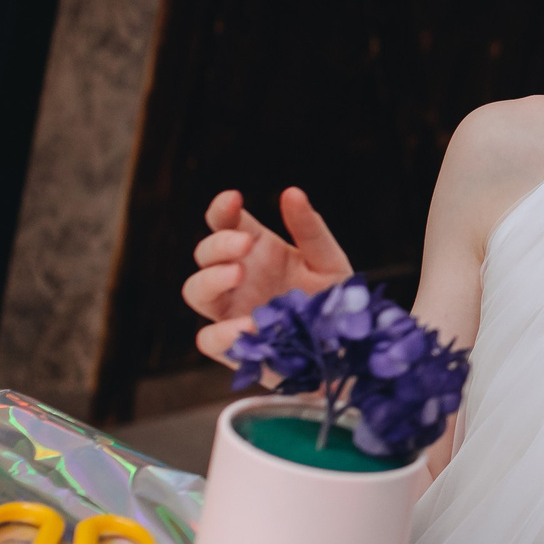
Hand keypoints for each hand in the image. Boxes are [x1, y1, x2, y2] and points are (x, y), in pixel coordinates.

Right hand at [184, 187, 353, 364]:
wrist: (348, 351)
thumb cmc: (334, 302)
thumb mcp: (328, 262)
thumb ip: (310, 230)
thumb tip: (292, 192)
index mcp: (257, 249)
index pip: (224, 222)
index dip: (220, 209)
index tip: (232, 198)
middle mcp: (238, 278)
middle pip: (204, 254)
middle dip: (219, 244)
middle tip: (246, 244)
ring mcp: (232, 312)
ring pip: (195, 291)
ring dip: (210, 278)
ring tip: (238, 273)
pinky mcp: (235, 348)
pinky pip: (208, 339)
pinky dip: (220, 333)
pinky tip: (248, 325)